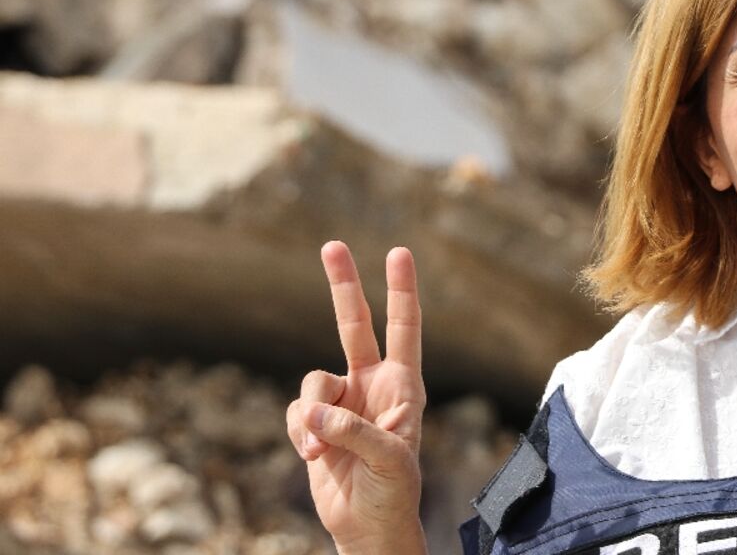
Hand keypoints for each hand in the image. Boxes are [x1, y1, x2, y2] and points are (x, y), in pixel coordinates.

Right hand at [285, 241, 428, 553]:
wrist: (368, 526)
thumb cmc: (393, 492)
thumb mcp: (388, 460)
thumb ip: (352, 430)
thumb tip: (313, 410)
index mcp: (403, 386)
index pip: (405, 328)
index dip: (402, 291)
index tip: (398, 252)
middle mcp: (373, 384)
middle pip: (354, 325)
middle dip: (343, 286)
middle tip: (332, 244)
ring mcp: (342, 402)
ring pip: (313, 380)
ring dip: (312, 413)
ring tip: (322, 449)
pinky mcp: (315, 423)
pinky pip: (297, 412)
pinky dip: (300, 432)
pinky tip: (314, 456)